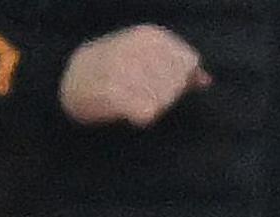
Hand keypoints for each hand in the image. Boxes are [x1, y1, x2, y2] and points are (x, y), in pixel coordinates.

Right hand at [60, 23, 206, 126]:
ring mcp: (125, 69)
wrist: (72, 80)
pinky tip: (131, 114)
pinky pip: (146, 113)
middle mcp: (139, 48)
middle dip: (168, 95)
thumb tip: (206, 80)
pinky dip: (142, 117)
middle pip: (177, 82)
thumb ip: (178, 68)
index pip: (188, 61)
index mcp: (150, 35)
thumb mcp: (147, 58)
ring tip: (137, 103)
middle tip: (147, 97)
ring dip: (155, 107)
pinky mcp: (114, 93)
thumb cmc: (115, 69)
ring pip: (164, 98)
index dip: (182, 80)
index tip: (165, 85)